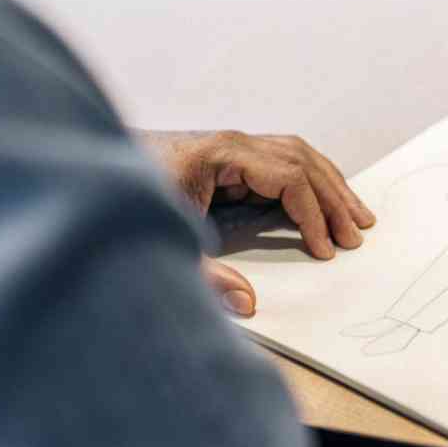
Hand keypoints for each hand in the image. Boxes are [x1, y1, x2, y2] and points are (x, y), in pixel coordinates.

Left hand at [140, 131, 375, 315]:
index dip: (313, 214)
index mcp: (221, 153)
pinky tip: (322, 201)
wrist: (89, 173)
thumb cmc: (123, 199)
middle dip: (334, 199)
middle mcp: (232, 143)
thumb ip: (202, 276)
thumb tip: (246, 303)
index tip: (325, 249)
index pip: (289, 177)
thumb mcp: (162, 239)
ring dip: (330, 185)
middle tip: (357, 234)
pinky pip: (282, 162)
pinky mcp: (227, 158)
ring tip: (357, 215)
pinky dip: (309, 181)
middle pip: (302, 162)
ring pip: (298, 156)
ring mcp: (231, 147)